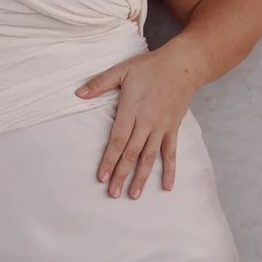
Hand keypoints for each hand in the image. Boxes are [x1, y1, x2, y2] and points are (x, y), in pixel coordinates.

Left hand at [74, 40, 202, 197]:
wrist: (183, 65)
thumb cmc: (150, 67)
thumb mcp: (122, 70)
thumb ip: (100, 83)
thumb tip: (78, 94)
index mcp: (131, 110)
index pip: (118, 140)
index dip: (109, 160)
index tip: (102, 177)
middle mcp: (147, 122)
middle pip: (131, 153)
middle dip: (121, 175)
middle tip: (113, 193)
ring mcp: (161, 127)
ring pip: (150, 157)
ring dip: (141, 177)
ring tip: (134, 195)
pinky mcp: (173, 128)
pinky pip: (171, 153)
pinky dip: (169, 170)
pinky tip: (166, 186)